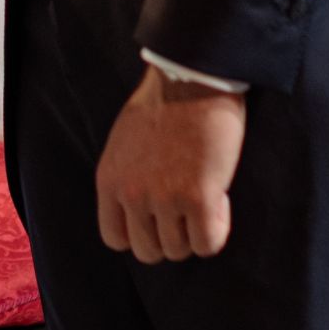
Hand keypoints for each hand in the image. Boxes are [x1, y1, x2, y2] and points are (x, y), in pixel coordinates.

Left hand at [95, 68, 246, 262]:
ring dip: (196, 230)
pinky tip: (219, 199)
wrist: (193, 78)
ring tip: (204, 195)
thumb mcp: (125, 142)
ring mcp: (164, 199)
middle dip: (170, 235)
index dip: (140, 233)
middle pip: (148, 251)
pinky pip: (208, 243)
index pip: (114, 238)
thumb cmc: (164, 103)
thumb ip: (127, 177)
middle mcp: (132, 195)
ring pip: (180, 250)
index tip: (158, 217)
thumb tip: (139, 211)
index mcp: (109, 180)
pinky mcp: (198, 199)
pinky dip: (218, 229)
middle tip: (186, 208)